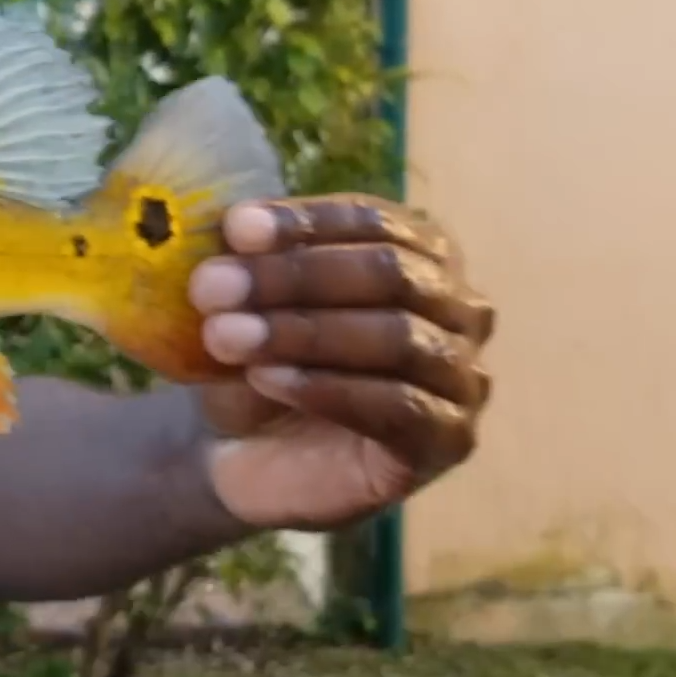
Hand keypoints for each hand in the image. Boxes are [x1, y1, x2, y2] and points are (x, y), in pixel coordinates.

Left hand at [188, 195, 495, 530]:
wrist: (250, 455)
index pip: (375, 221)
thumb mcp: (247, 305)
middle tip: (213, 287)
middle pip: (391, 273)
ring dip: (302, 333)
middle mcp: (458, 308)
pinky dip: (325, 388)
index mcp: (421, 253)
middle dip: (295, 276)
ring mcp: (462, 376)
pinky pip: (397, 406)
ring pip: (397, 337)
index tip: (235, 229)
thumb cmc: (261, 363)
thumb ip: (249, 263)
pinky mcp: (449, 439)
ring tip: (227, 336)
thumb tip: (237, 226)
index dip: (305, 222)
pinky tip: (266, 379)